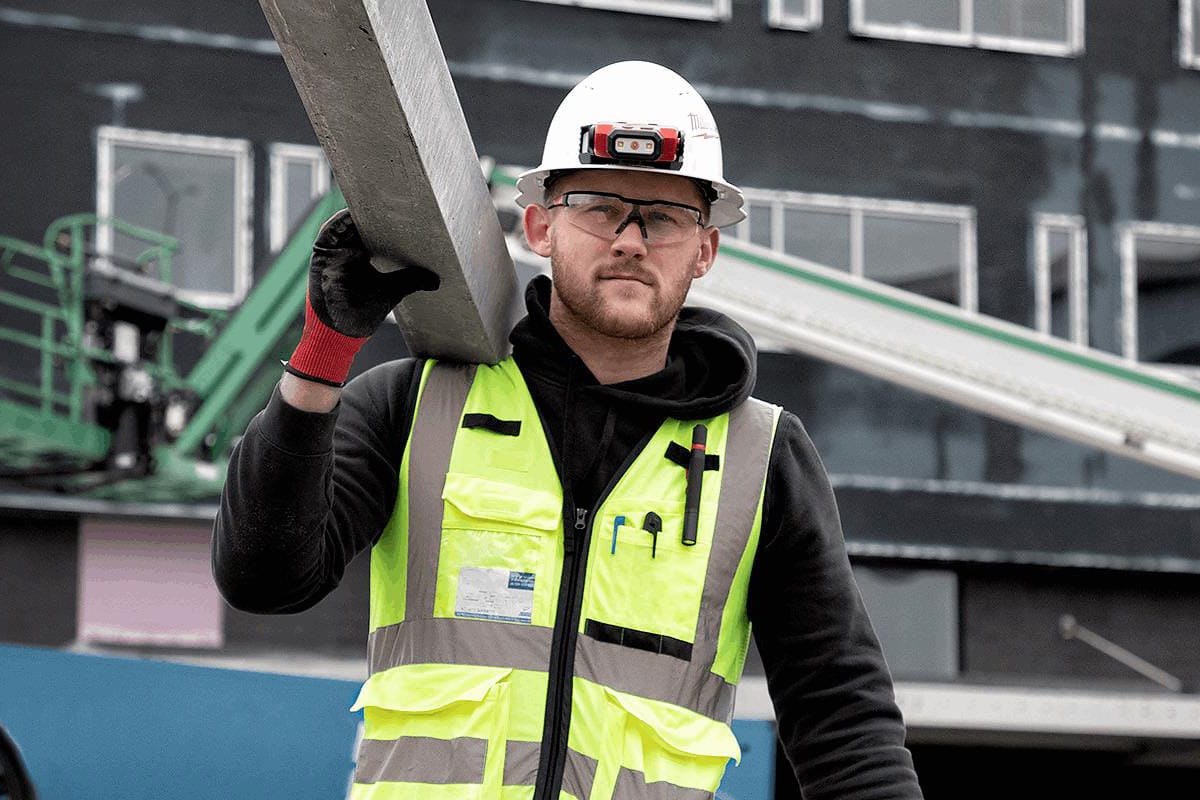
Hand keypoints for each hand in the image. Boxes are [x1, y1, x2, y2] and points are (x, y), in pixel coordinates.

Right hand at [285, 209, 438, 386]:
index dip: (380, 217)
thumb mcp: (393, 291)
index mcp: (361, 256)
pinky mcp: (321, 258)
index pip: (371, 230)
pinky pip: (326, 236)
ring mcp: (333, 254)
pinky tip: (349, 216)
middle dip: (369, 210)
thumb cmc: (362, 313)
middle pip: (356, 224)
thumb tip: (436, 280)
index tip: (397, 204)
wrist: (341, 333)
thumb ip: (412, 281)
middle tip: (386, 196)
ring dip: (352, 214)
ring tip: (369, 201)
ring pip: (341, 226)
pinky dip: (337, 225)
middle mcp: (347, 252)